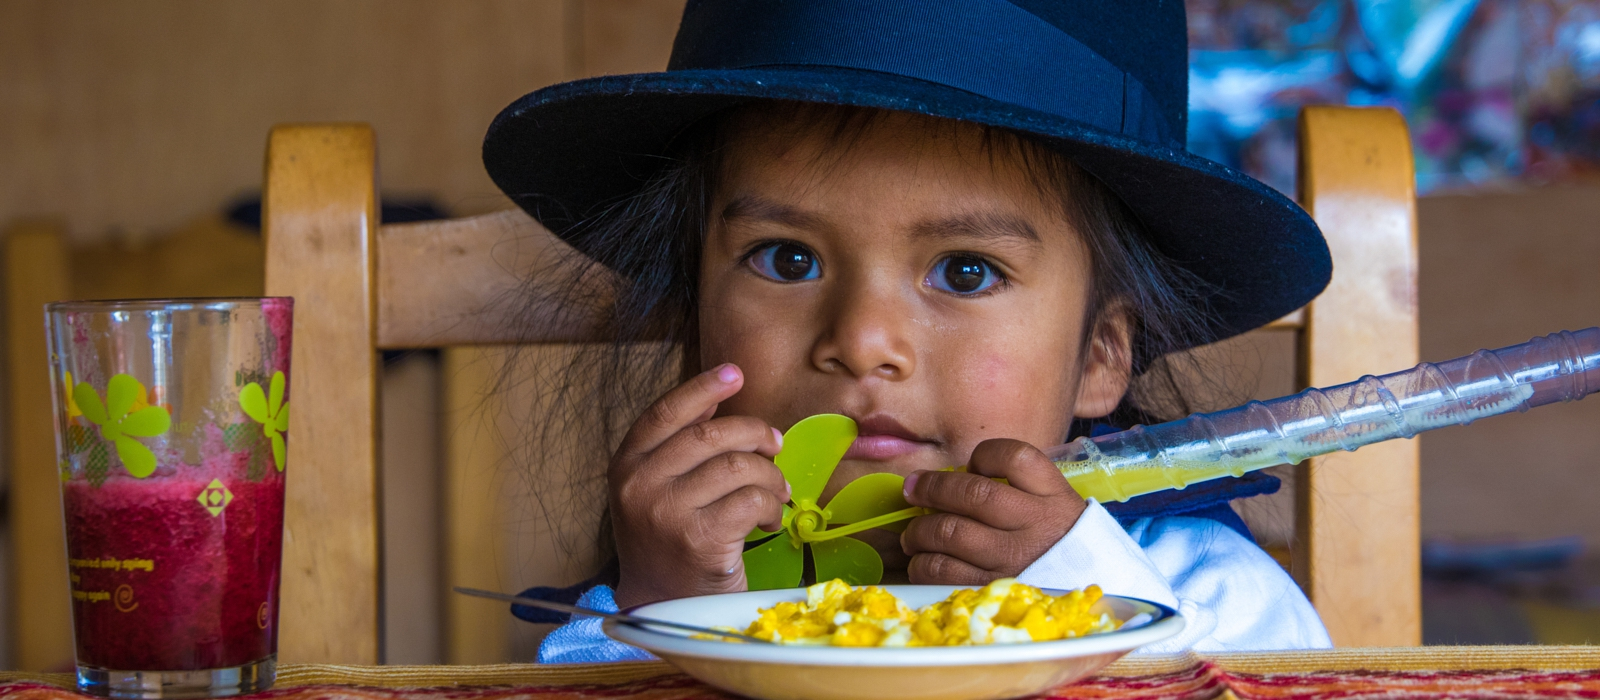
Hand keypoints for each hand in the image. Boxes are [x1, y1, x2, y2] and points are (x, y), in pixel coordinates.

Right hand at [610, 364, 787, 608]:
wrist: (664, 609)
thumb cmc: (668, 543)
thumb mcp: (656, 490)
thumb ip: (677, 447)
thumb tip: (714, 400)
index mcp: (625, 466)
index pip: (666, 413)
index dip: (703, 388)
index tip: (735, 373)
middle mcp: (639, 486)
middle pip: (710, 435)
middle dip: (753, 433)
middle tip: (774, 445)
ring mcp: (667, 513)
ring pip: (738, 467)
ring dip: (769, 475)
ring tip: (775, 491)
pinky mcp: (699, 539)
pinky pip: (752, 500)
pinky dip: (770, 506)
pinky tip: (768, 519)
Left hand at [899, 439, 1085, 584]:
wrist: (1087, 591)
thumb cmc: (1058, 543)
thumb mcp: (1054, 505)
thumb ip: (1017, 485)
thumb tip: (958, 478)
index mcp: (1053, 496)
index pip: (1015, 458)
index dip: (984, 456)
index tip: (971, 465)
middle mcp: (1036, 525)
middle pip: (973, 494)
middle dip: (932, 488)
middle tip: (913, 490)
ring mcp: (1014, 559)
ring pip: (951, 533)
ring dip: (920, 531)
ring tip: (914, 535)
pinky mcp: (992, 589)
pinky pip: (943, 572)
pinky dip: (923, 565)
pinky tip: (924, 562)